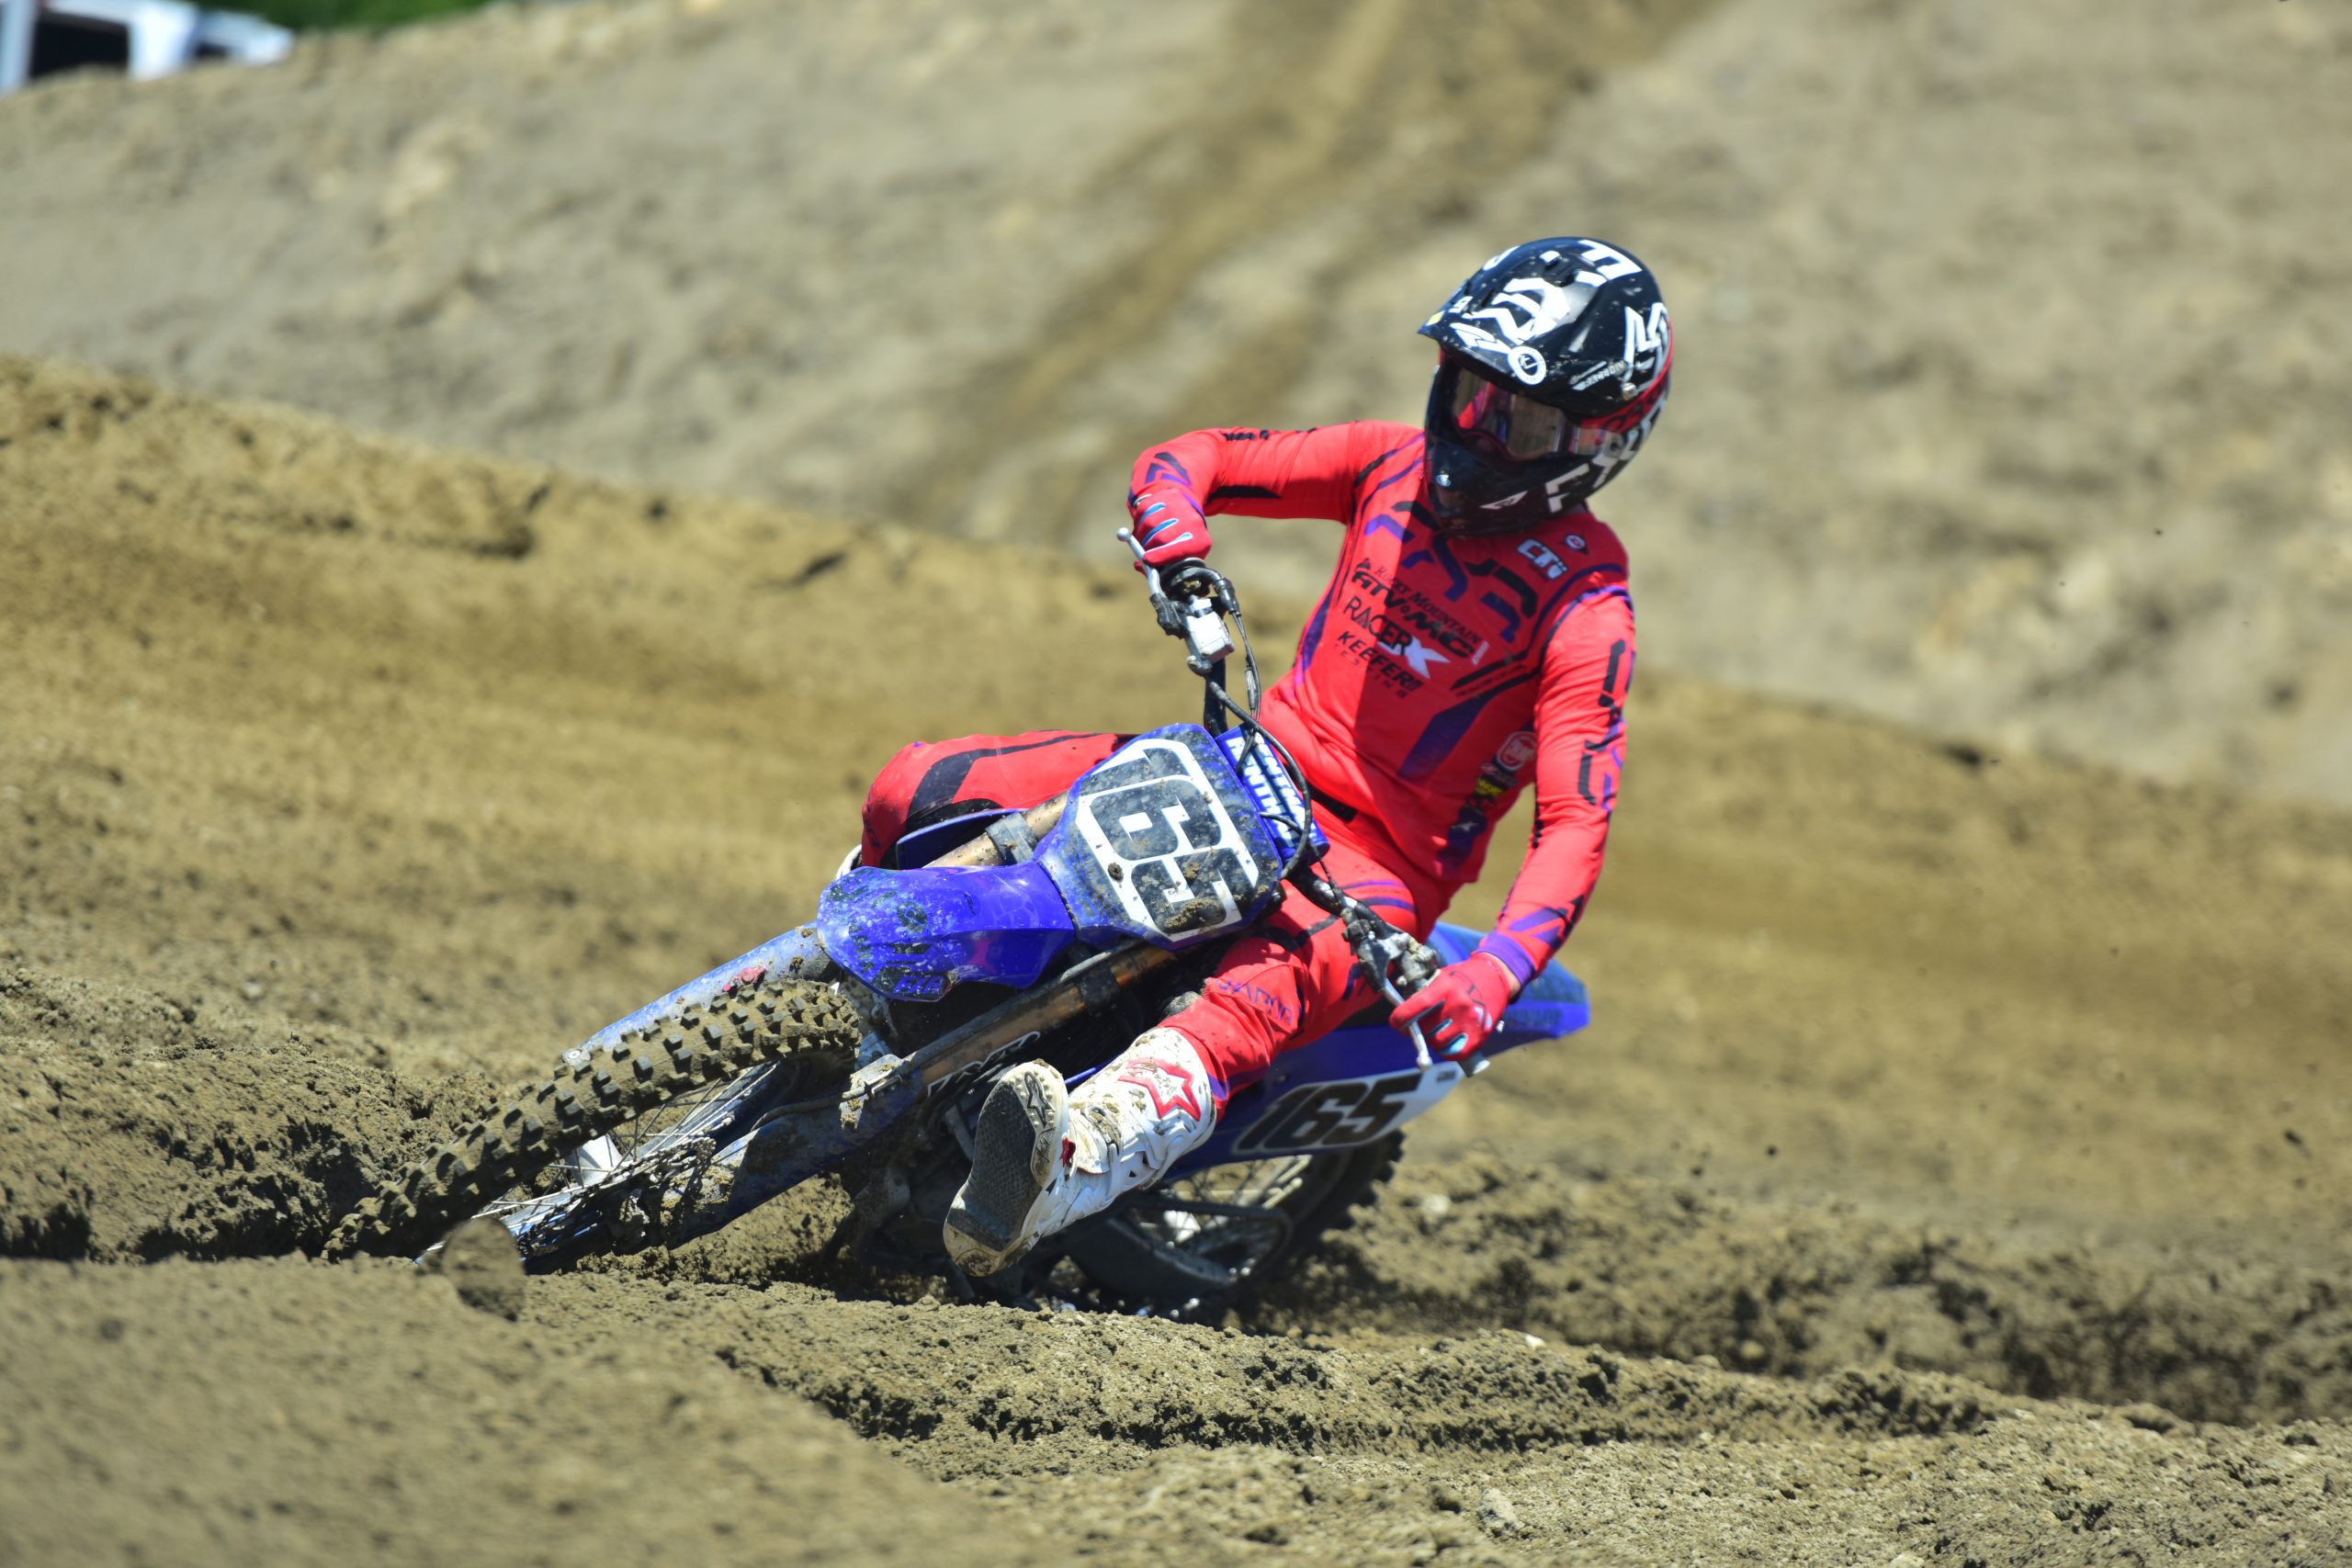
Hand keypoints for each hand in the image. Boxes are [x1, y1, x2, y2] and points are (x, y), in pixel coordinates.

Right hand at [1128, 487, 1210, 572]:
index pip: (1179, 549)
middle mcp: (1193, 521)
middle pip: (1162, 537)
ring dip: (1140, 535)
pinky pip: (1144, 510)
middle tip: (1143, 552)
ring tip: (1142, 540)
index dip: (1161, 555)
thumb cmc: (1182, 543)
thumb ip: (1162, 566)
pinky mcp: (1167, 496)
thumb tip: (1140, 565)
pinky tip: (1142, 528)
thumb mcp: (1181, 557)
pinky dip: (1138, 522)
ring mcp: (1180, 506)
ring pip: (1150, 523)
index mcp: (1199, 542)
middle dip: (1148, 547)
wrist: (1187, 513)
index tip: (1146, 559)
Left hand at [1389, 952, 1517, 1059]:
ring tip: (1437, 1029)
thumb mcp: (1441, 978)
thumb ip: (1423, 994)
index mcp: (1446, 987)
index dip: (1402, 1017)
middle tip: (1418, 1026)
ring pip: (1438, 1042)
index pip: (1418, 1005)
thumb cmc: (1461, 979)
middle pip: (1426, 1028)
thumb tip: (1402, 1016)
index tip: (1395, 1022)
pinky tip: (1446, 1042)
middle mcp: (1459, 1004)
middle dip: (1417, 1029)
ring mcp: (1470, 1021)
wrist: (1494, 978)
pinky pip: (1455, 1053)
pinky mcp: (1479, 1036)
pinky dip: (1446, 1051)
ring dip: (1432, 1039)